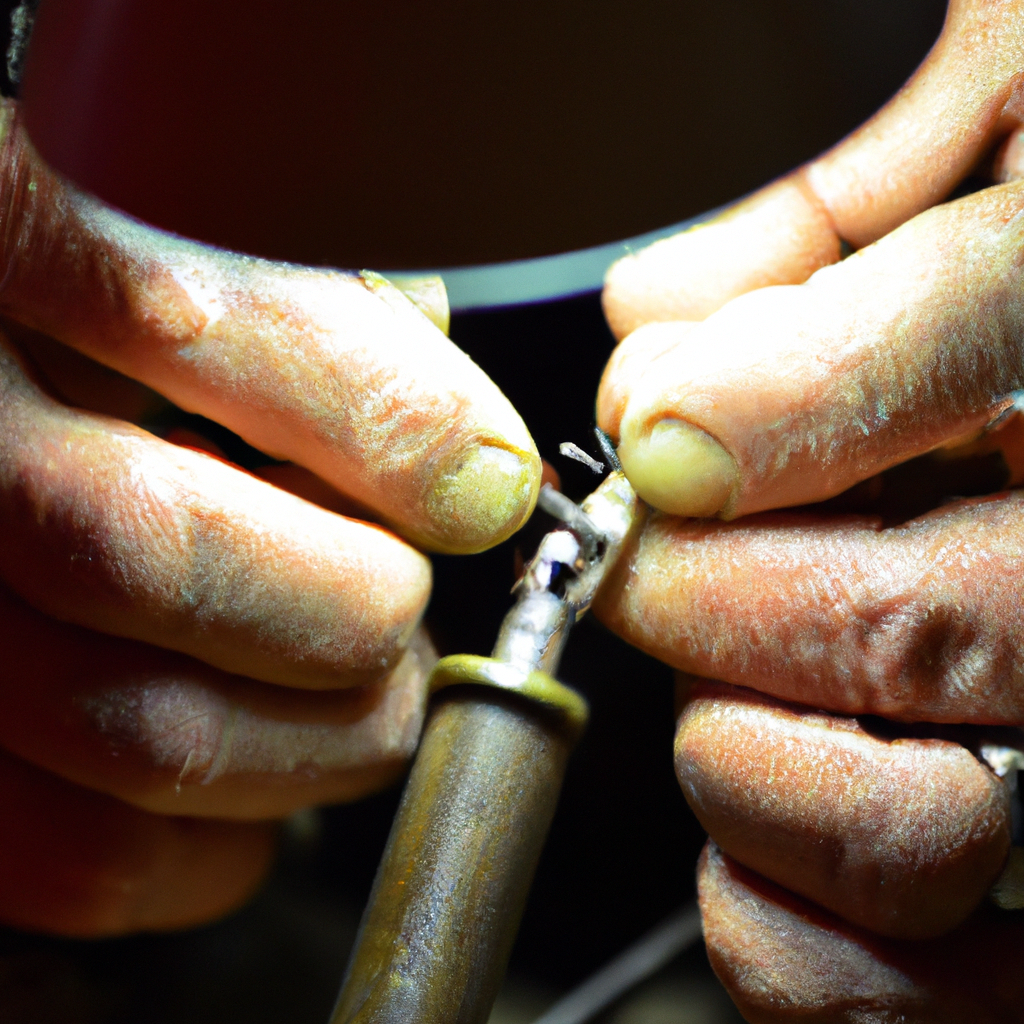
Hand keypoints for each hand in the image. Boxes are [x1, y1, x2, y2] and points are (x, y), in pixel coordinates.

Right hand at [0, 99, 539, 935]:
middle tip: (404, 593)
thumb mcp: (184, 237)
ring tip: (358, 680)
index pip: (206, 321)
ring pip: (138, 730)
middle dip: (353, 597)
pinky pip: (85, 858)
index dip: (390, 420)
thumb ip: (317, 298)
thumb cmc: (90, 303)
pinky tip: (266, 762)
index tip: (483, 477)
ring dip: (321, 733)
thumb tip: (465, 451)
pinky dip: (225, 845)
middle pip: (151, 551)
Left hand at [596, 1, 1023, 1017]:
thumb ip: (835, 219)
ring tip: (711, 702)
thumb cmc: (1023, 245)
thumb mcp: (995, 127)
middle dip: (711, 597)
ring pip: (916, 822)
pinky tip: (751, 826)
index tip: (654, 423)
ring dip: (743, 762)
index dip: (789, 386)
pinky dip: (783, 936)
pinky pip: (918, 985)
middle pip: (917, 620)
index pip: (988, 325)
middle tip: (646, 565)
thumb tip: (659, 318)